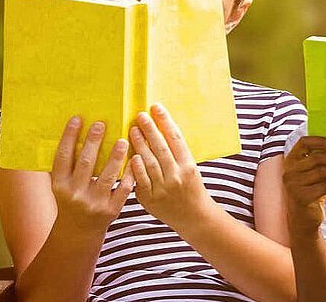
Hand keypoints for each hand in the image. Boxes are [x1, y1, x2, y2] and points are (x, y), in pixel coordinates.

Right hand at [50, 117, 135, 232]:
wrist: (78, 231)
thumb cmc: (70, 200)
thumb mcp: (61, 186)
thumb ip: (66, 166)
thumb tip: (72, 133)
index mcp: (59, 186)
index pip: (63, 157)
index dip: (69, 137)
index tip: (77, 119)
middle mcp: (75, 194)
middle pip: (86, 163)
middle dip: (94, 142)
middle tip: (101, 123)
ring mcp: (94, 203)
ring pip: (107, 175)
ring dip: (116, 156)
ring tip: (123, 139)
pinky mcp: (111, 210)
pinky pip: (123, 189)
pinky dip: (130, 174)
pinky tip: (135, 160)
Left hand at [126, 104, 220, 227]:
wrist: (194, 217)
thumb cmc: (192, 190)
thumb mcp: (191, 169)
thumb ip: (177, 154)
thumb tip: (160, 131)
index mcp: (189, 166)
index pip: (175, 139)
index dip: (165, 122)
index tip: (156, 108)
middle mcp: (177, 176)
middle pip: (161, 148)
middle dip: (149, 129)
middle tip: (139, 115)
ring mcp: (163, 188)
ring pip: (149, 162)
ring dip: (139, 144)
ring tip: (132, 130)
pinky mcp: (150, 199)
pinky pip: (141, 180)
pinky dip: (136, 167)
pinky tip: (131, 155)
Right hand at [281, 135, 325, 232]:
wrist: (303, 218)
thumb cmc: (313, 191)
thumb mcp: (315, 175)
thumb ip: (323, 163)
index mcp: (292, 159)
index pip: (304, 142)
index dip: (321, 141)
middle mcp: (289, 170)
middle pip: (317, 158)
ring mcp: (293, 184)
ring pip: (323, 172)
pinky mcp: (300, 197)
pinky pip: (325, 187)